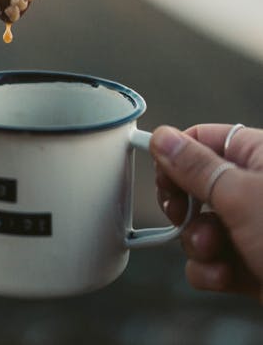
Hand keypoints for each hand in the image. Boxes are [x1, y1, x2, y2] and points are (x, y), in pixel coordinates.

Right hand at [151, 123, 262, 301]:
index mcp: (259, 155)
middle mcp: (257, 188)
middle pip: (198, 186)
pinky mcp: (256, 263)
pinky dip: (212, 271)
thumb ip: (196, 167)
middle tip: (184, 215)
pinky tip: (223, 277)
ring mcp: (257, 228)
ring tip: (215, 253)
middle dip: (188, 209)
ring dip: (199, 244)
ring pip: (204, 227)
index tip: (161, 177)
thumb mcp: (240, 197)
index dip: (176, 157)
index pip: (202, 140)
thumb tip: (164, 137)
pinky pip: (216, 260)